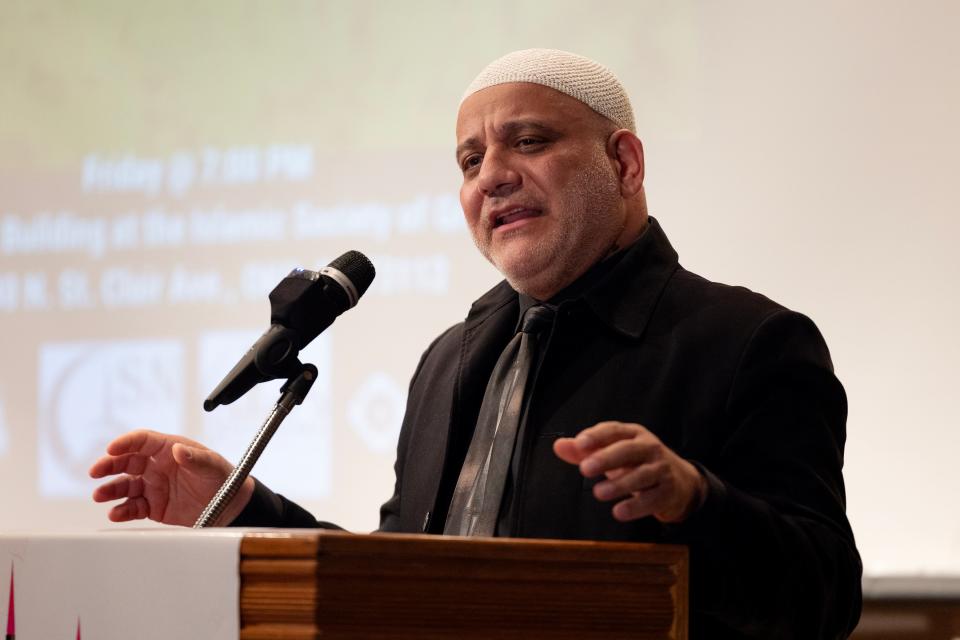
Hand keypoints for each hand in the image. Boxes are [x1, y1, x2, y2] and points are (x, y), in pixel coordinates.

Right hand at [89, 429, 253, 526]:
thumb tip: (177, 450)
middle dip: (109, 465)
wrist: (230, 505)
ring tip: (100, 495)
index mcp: (169, 449)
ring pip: (125, 485)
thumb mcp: (212, 465)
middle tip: (95, 472)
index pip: (142, 441)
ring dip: (110, 489)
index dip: (126, 443)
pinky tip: (115, 513)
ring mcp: (153, 486)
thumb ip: (194, 458)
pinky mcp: (153, 506)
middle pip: (126, 461)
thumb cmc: (222, 478)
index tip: (112, 448)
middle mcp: (157, 466)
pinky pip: (132, 507)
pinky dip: (122, 510)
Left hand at [553, 421, 706, 523]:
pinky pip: (652, 499)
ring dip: (619, 484)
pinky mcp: (668, 491)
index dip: (596, 436)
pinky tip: (619, 512)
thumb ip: (584, 451)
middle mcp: (649, 448)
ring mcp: (661, 469)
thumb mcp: (613, 453)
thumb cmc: (637, 463)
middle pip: (628, 450)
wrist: (680, 482)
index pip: (613, 430)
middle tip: (585, 468)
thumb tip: (558, 446)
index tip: (580, 444)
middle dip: (606, 458)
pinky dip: (636, 507)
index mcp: (633, 434)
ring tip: (599, 493)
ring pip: (641, 475)